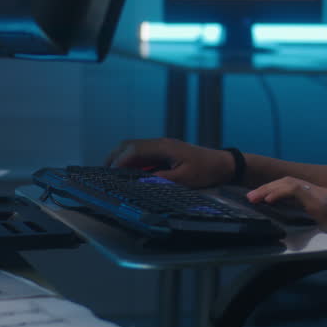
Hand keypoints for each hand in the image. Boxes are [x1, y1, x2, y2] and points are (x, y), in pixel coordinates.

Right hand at [103, 138, 231, 188]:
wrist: (223, 164)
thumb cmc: (207, 170)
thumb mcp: (184, 179)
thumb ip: (161, 180)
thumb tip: (140, 182)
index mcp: (163, 146)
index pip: (133, 150)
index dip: (119, 161)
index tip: (109, 174)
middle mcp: (160, 143)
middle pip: (129, 145)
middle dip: (114, 157)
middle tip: (103, 173)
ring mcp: (162, 147)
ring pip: (134, 148)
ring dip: (121, 159)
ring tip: (110, 174)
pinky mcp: (165, 152)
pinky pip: (143, 154)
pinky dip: (131, 161)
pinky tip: (127, 173)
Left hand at [247, 177, 326, 263]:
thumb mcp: (322, 232)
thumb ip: (308, 225)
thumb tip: (289, 231)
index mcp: (325, 198)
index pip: (296, 187)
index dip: (276, 190)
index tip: (260, 199)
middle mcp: (324, 192)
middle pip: (290, 181)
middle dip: (268, 187)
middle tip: (251, 196)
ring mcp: (324, 196)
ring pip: (291, 182)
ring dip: (269, 189)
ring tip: (254, 197)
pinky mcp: (322, 204)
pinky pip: (296, 191)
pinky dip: (279, 193)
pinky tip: (268, 199)